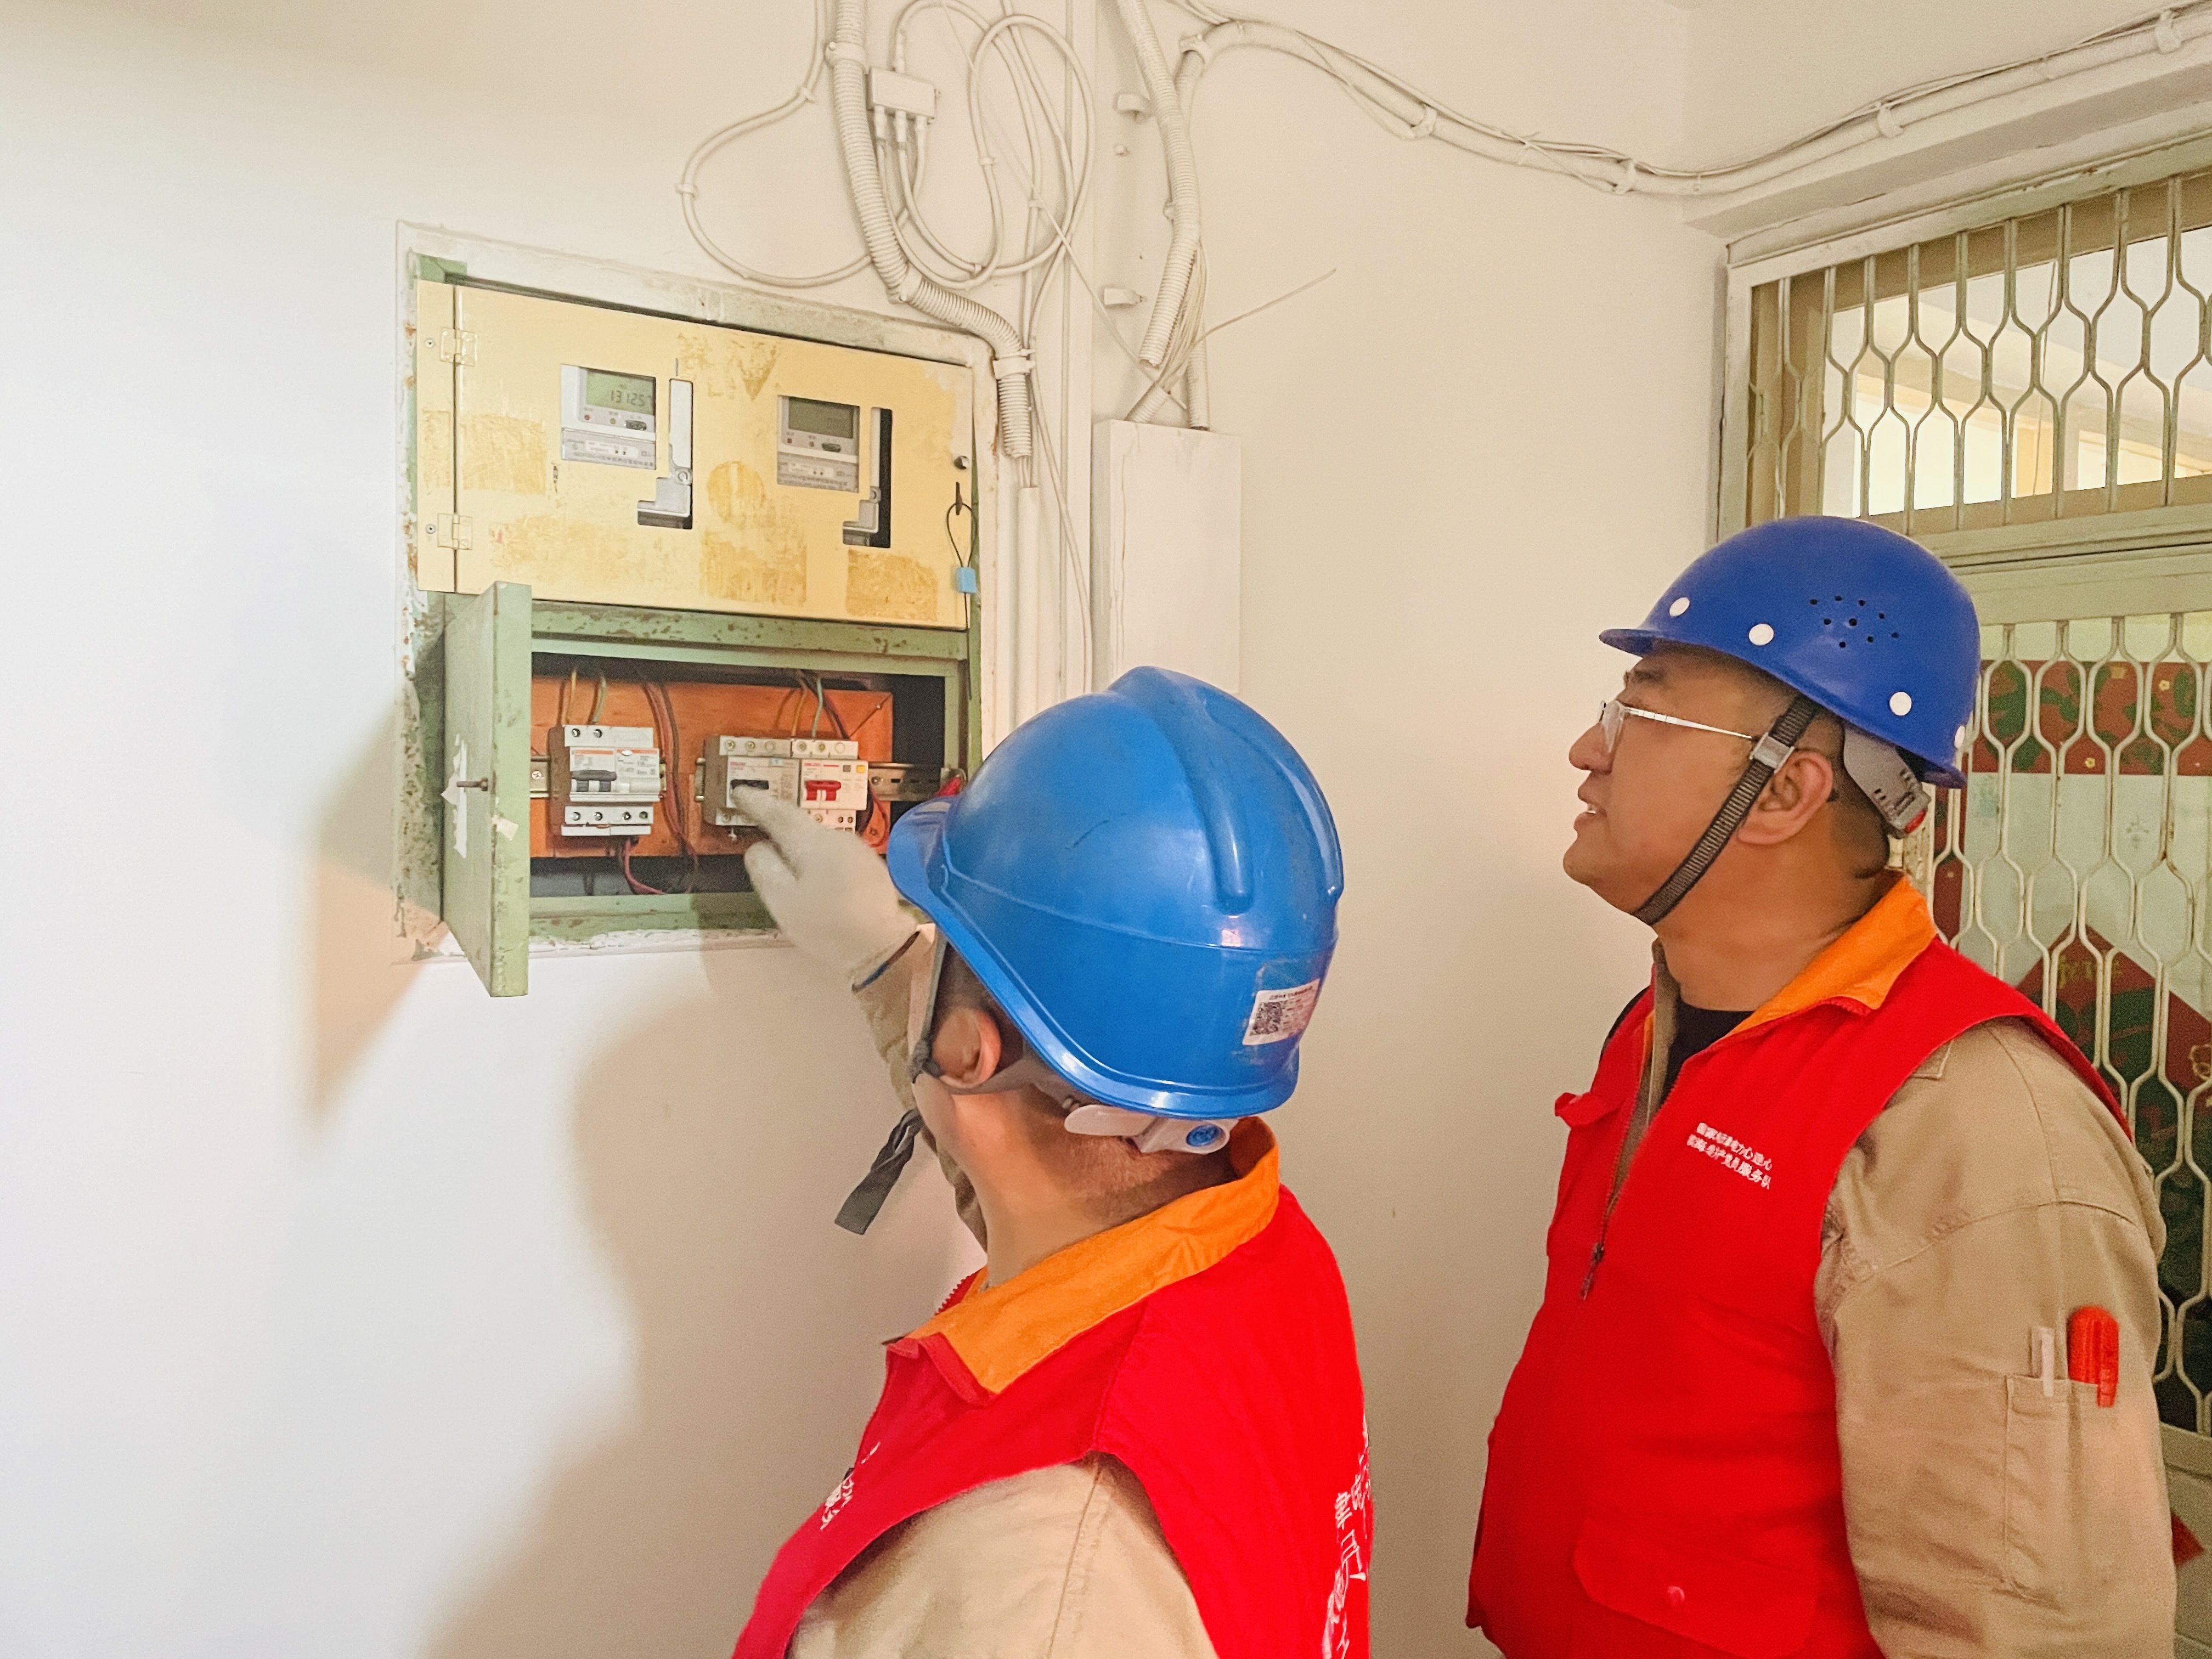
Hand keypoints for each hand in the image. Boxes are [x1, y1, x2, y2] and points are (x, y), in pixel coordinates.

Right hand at [727, 791, 917, 984]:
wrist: (881, 946)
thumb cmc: (829, 927)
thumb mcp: (783, 901)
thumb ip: (765, 869)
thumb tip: (758, 848)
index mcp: (812, 843)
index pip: (778, 812)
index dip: (756, 801)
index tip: (740, 792)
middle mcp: (837, 838)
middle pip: (800, 822)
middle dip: (776, 819)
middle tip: (755, 814)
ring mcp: (857, 850)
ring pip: (818, 837)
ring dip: (797, 839)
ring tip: (780, 847)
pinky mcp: (868, 865)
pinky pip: (834, 851)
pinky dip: (817, 855)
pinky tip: (812, 871)